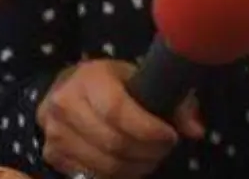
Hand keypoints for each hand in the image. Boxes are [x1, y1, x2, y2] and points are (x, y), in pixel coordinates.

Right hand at [38, 60, 201, 178]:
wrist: (67, 88)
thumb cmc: (112, 82)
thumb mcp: (141, 78)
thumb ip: (173, 101)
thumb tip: (196, 130)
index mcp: (89, 78)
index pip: (118, 110)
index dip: (148, 129)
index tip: (171, 136)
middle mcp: (64, 105)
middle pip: (113, 142)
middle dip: (148, 152)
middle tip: (165, 149)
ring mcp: (55, 133)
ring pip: (104, 165)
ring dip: (136, 168)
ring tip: (151, 158)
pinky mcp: (52, 155)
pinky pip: (92, 176)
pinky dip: (118, 176)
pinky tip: (131, 165)